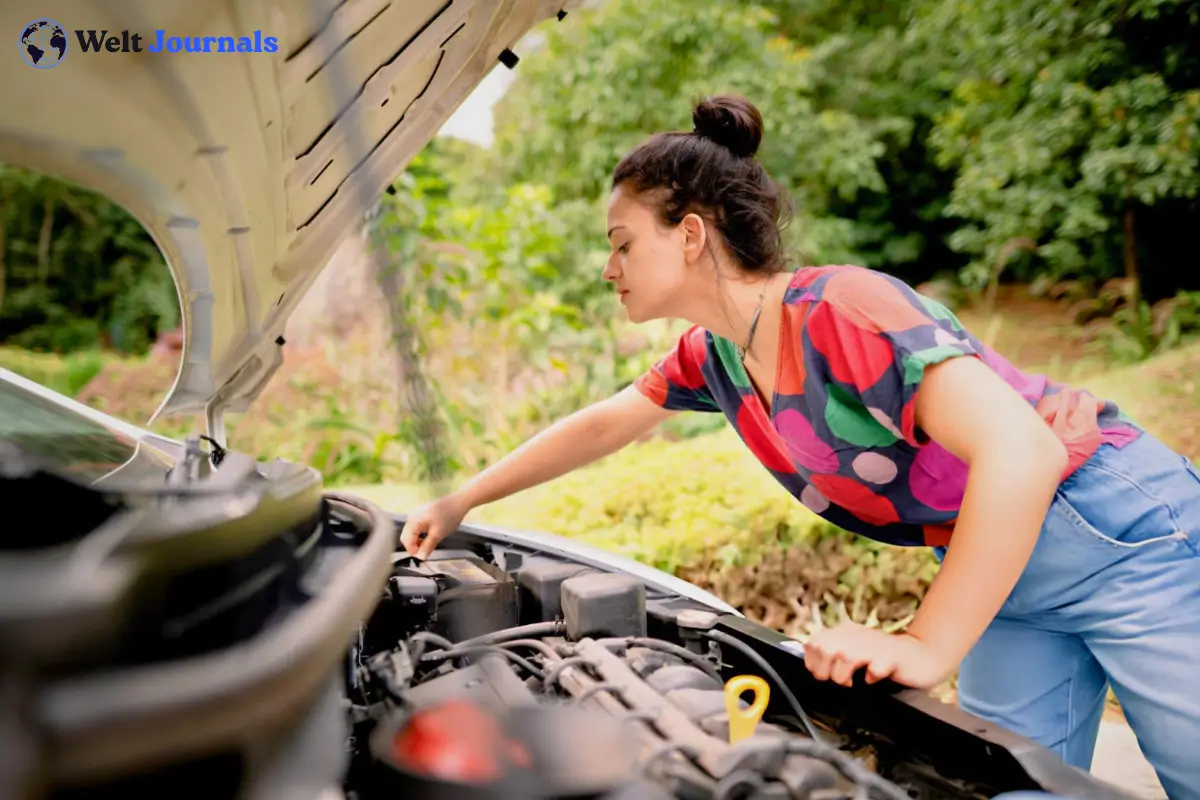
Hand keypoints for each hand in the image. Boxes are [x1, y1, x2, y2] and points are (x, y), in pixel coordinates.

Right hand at [399, 493, 470, 559]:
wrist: (458, 502)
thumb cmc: (448, 517)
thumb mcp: (438, 534)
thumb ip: (427, 547)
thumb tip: (420, 558)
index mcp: (413, 522)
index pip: (406, 542)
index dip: (413, 551)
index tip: (423, 557)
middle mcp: (411, 517)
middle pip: (406, 537)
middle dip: (414, 547)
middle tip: (425, 553)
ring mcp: (416, 514)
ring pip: (411, 533)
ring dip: (417, 541)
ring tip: (429, 545)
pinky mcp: (421, 513)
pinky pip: (416, 527)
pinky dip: (420, 534)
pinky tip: (429, 537)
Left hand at [803, 622, 955, 689]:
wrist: (922, 656)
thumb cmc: (885, 658)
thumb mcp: (855, 652)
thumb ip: (834, 655)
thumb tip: (813, 667)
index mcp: (845, 632)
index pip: (813, 643)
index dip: (813, 663)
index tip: (823, 675)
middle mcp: (856, 636)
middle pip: (824, 648)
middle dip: (824, 670)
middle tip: (837, 680)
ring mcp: (875, 645)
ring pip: (844, 656)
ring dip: (842, 675)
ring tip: (851, 682)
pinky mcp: (893, 657)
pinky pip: (876, 667)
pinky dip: (872, 676)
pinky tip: (874, 679)